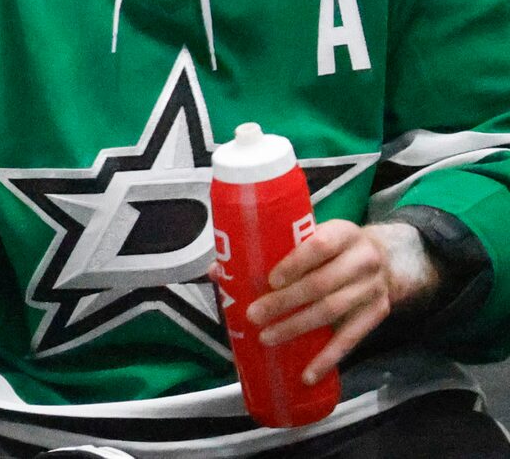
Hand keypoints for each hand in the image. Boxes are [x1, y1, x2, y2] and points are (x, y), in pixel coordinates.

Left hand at [250, 219, 438, 384]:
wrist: (388, 258)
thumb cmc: (333, 247)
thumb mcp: (312, 235)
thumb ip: (271, 248)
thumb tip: (218, 270)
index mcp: (343, 233)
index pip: (319, 246)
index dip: (295, 264)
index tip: (270, 281)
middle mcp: (363, 260)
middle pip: (321, 284)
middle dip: (285, 302)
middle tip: (253, 315)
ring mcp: (373, 289)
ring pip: (332, 311)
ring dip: (297, 327)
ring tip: (267, 338)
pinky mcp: (378, 313)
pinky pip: (351, 339)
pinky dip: (328, 358)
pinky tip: (307, 373)